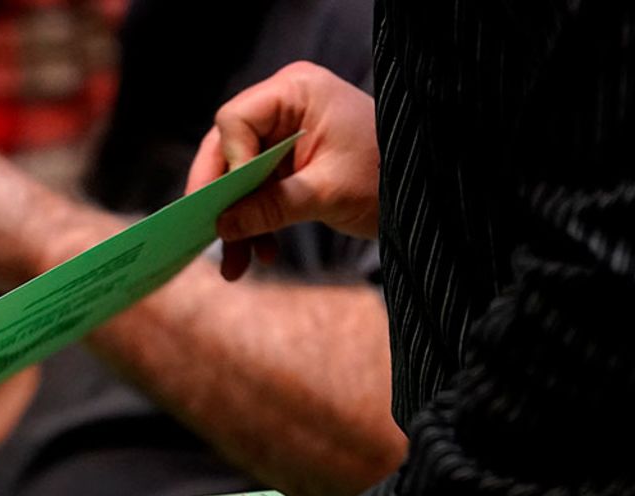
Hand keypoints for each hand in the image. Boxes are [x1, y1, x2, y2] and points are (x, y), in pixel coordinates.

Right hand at [186, 61, 380, 280]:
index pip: (235, 120)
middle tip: (209, 237)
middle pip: (228, 149)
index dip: (228, 162)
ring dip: (237, 222)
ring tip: (236, 265)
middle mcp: (285, 106)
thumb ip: (270, 207)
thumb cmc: (386, 176)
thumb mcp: (325, 194)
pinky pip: (257, 190)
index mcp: (296, 92)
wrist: (425, 193)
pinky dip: (256, 222)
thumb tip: (223, 226)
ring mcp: (285, 134)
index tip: (229, 204)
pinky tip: (262, 254)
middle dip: (223, 200)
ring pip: (239, 177)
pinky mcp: (289, 161)